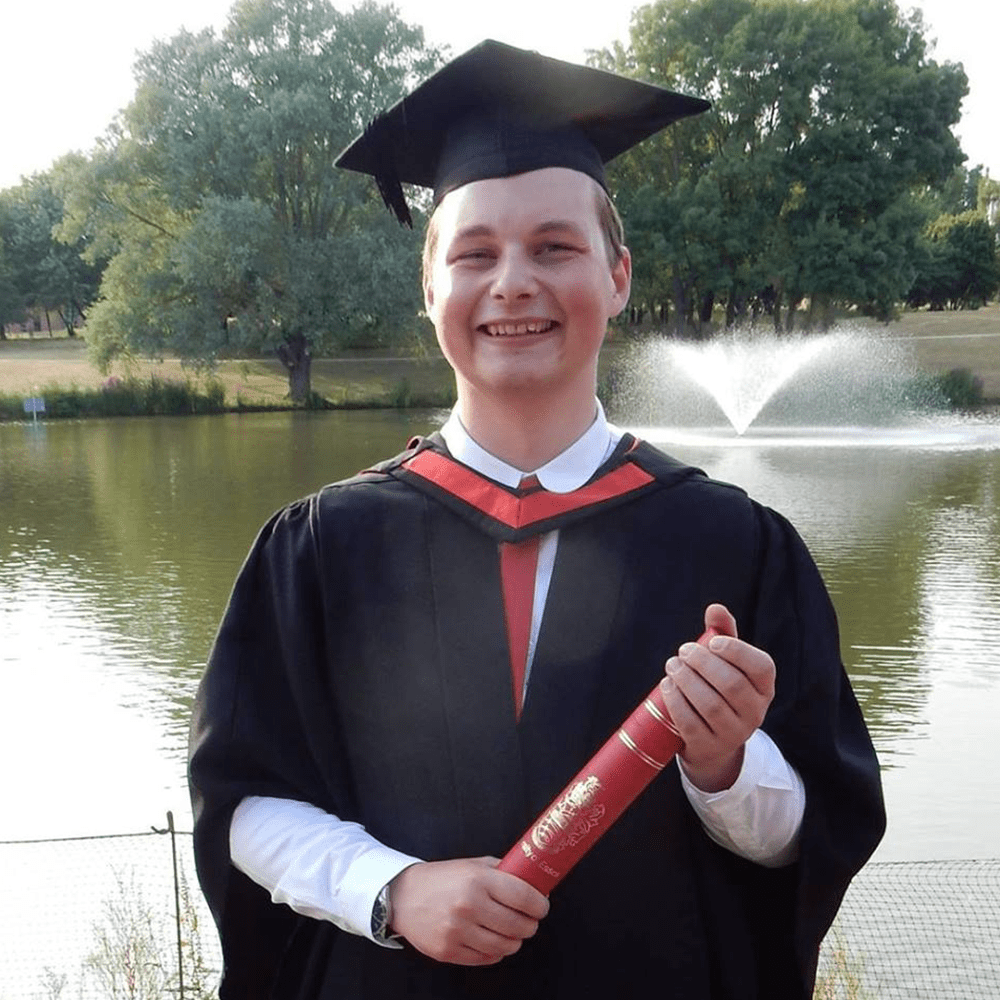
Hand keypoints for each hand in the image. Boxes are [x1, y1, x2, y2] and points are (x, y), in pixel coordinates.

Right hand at [389, 857, 549, 965]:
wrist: (403, 896)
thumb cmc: (442, 878)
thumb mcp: (472, 865)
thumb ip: (502, 871)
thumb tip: (533, 881)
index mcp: (477, 880)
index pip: (523, 897)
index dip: (539, 905)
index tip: (542, 906)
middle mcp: (468, 906)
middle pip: (519, 925)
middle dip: (530, 924)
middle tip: (529, 920)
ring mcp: (458, 931)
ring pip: (505, 946)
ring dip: (514, 940)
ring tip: (511, 931)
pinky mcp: (449, 951)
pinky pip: (486, 958)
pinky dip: (495, 951)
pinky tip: (492, 939)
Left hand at [660, 604, 774, 791]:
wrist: (713, 743)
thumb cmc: (719, 689)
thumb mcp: (725, 663)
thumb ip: (722, 633)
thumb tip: (715, 608)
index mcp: (764, 687)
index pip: (761, 667)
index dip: (737, 651)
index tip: (712, 641)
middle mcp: (755, 712)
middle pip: (731, 684)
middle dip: (702, 663)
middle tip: (682, 651)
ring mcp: (734, 734)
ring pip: (710, 705)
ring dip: (686, 680)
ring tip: (672, 665)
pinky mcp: (710, 747)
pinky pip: (691, 724)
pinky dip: (676, 702)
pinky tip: (667, 686)